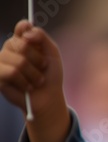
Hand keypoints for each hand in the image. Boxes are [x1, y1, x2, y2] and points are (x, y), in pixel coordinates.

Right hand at [0, 20, 69, 141]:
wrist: (48, 98)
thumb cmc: (50, 76)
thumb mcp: (52, 54)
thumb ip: (42, 37)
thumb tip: (27, 27)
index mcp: (23, 41)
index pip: (21, 28)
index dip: (24, 28)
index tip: (32, 37)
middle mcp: (10, 49)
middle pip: (21, 45)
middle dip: (37, 60)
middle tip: (42, 68)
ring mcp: (2, 62)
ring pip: (18, 61)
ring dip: (33, 74)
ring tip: (37, 81)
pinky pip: (11, 73)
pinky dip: (25, 82)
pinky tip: (27, 87)